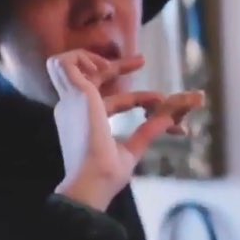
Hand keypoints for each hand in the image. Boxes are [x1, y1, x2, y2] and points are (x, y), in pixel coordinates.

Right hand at [48, 50, 203, 210]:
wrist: (92, 182)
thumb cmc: (106, 175)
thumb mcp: (134, 149)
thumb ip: (150, 131)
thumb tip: (175, 121)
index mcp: (87, 123)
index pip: (114, 102)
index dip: (140, 98)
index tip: (161, 100)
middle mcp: (75, 110)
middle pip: (92, 78)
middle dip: (119, 66)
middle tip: (143, 61)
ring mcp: (73, 101)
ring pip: (67, 65)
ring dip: (89, 57)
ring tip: (111, 65)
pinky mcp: (76, 94)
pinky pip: (64, 63)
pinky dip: (81, 57)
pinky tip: (102, 66)